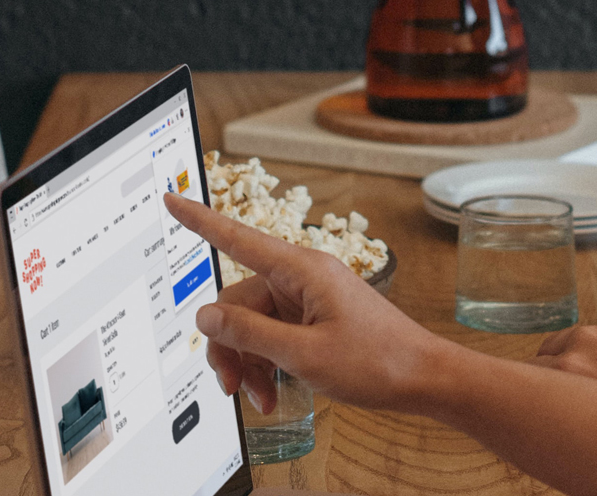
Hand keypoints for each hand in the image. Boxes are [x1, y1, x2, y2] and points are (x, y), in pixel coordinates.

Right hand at [163, 192, 451, 413]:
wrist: (424, 378)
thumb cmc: (378, 362)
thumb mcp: (304, 354)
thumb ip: (250, 334)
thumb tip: (206, 316)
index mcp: (302, 271)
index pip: (238, 239)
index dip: (199, 220)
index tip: (172, 199)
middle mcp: (303, 278)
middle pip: (239, 302)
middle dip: (230, 346)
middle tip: (232, 386)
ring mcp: (309, 300)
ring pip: (254, 324)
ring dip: (250, 362)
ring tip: (259, 397)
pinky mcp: (316, 319)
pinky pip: (275, 335)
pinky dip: (268, 364)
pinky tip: (272, 392)